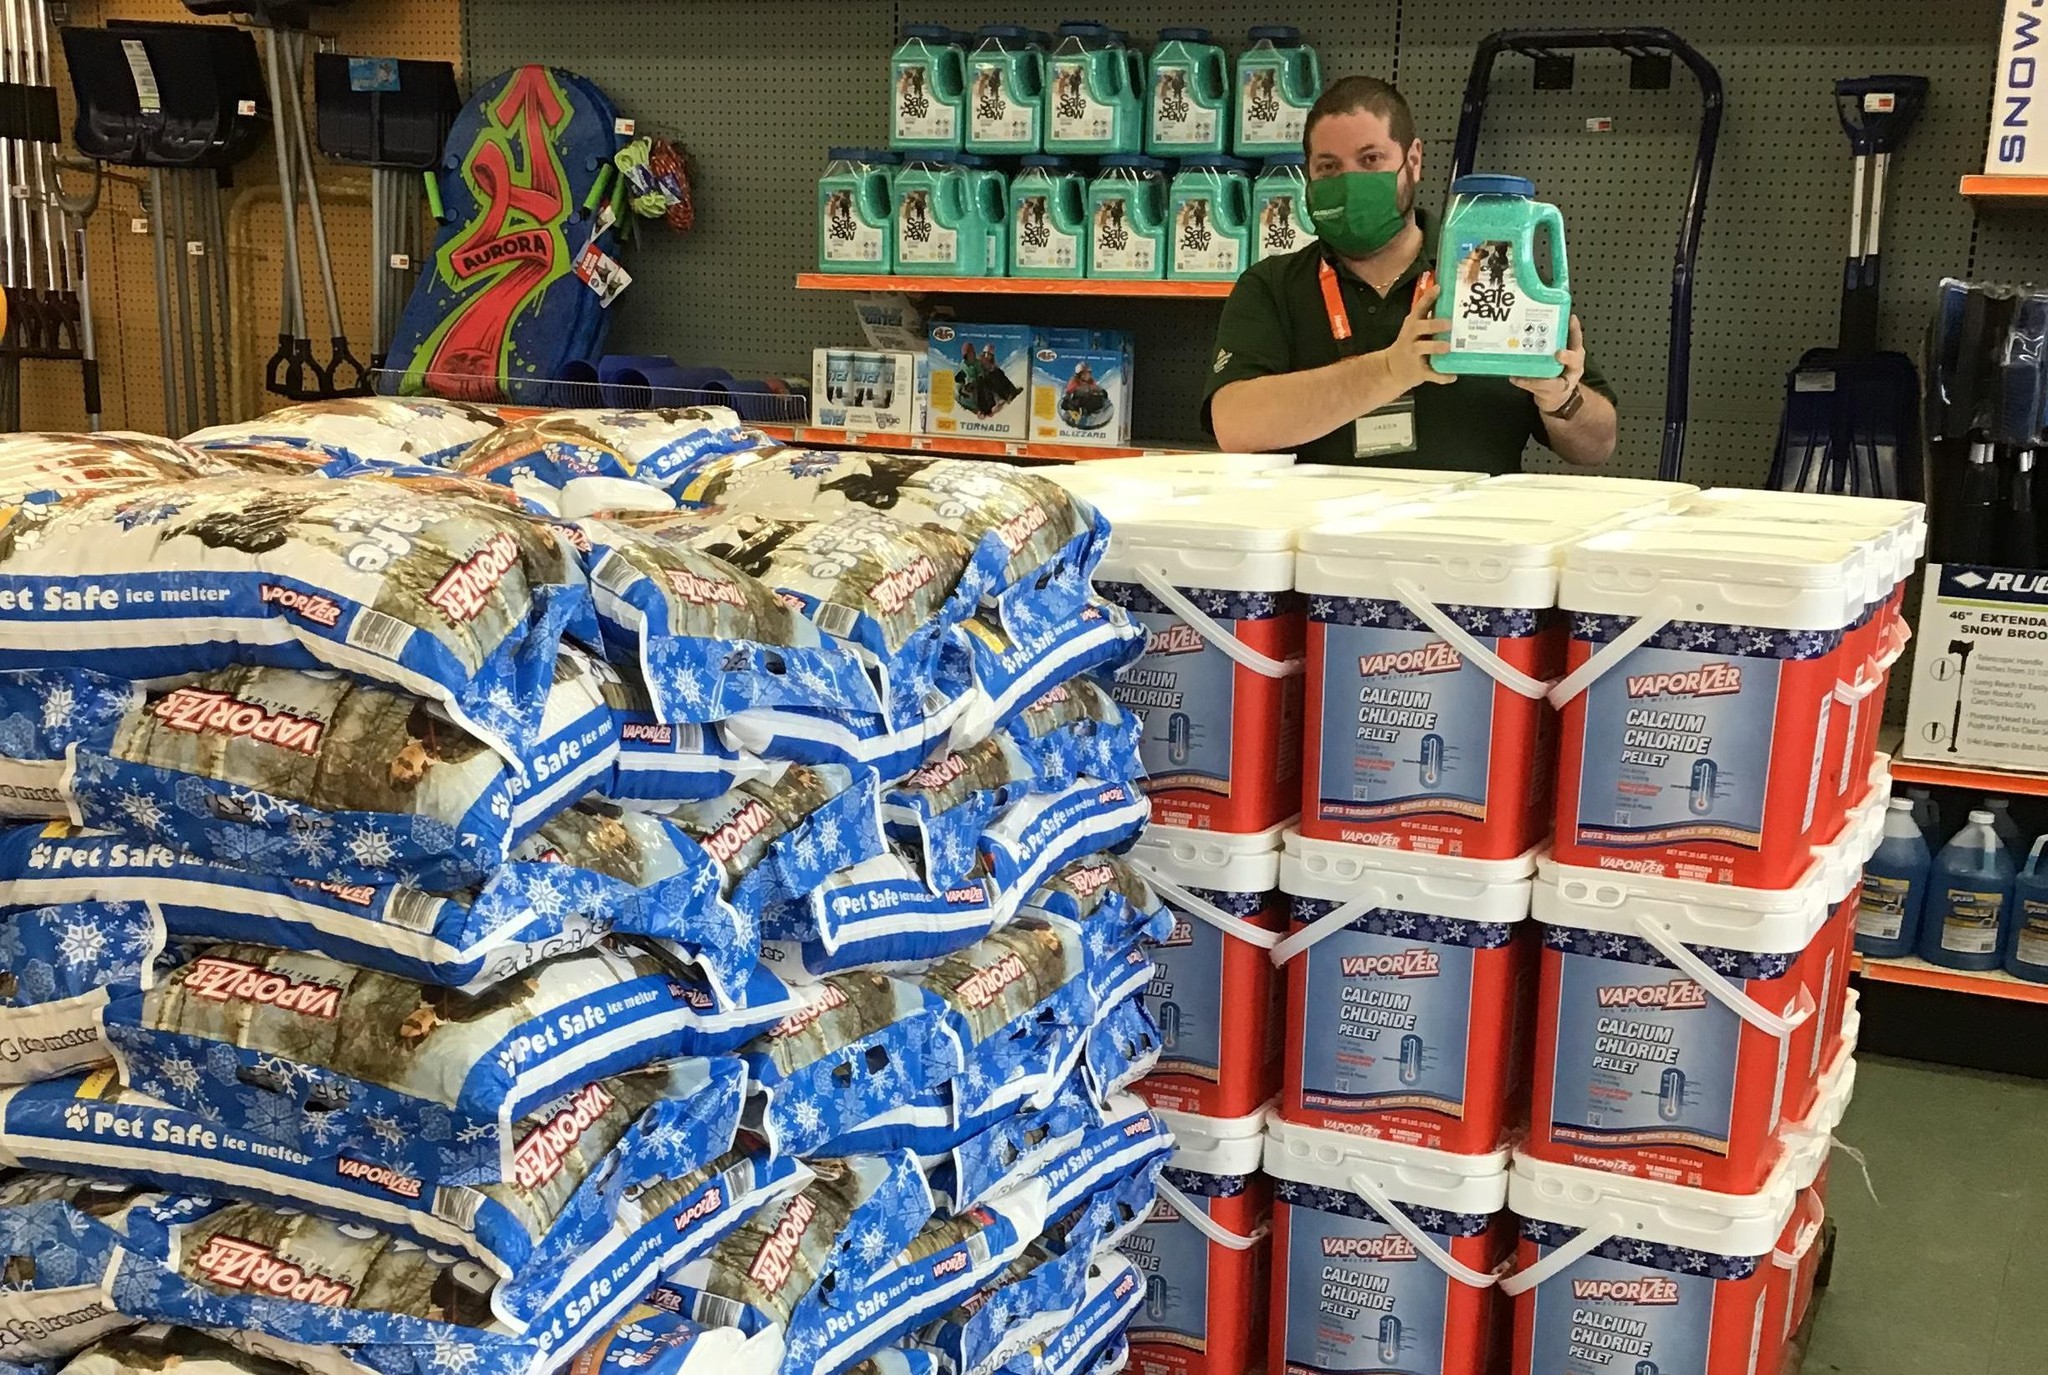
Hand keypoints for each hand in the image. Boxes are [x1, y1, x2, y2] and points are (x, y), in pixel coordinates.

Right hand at [1377, 272, 1454, 391]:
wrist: (1390, 370)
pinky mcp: (1417, 372)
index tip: (1439, 288)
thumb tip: (1450, 301)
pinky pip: (1431, 374)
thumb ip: (1428, 318)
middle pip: (1419, 327)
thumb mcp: (1413, 330)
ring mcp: (1413, 355)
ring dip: (1435, 347)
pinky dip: (1442, 376)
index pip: (1419, 308)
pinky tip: (1453, 375)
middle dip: (1433, 325)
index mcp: (1412, 325)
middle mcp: (1410, 338)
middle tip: (1449, 324)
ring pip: (1422, 348)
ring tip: (1447, 347)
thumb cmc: (1409, 345)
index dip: (1428, 297)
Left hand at [1514, 314, 1585, 412]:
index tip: (1570, 319)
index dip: (1575, 329)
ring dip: (1536, 377)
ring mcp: (1563, 384)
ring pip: (1552, 381)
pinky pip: (1537, 389)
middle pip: (1575, 361)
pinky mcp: (1549, 393)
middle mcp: (1572, 369)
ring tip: (1521, 371)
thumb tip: (1536, 321)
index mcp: (1575, 356)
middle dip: (1567, 356)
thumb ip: (1553, 342)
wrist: (1557, 397)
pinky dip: (1525, 382)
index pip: (1578, 339)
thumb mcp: (1559, 356)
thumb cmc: (1558, 372)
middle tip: (1559, 353)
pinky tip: (1514, 377)